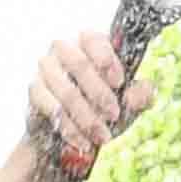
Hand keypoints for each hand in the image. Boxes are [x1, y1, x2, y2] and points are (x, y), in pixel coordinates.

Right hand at [25, 31, 147, 174]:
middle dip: (99, 93)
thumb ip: (140, 95)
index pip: (94, 39)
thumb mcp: (128, 103)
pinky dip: (70, 128)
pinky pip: (52, 108)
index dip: (107, 59)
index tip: (120, 83)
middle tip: (114, 115)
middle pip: (79, 64)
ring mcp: (47, 68)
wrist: (72, 131)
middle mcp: (64, 48)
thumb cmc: (103, 107)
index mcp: (89, 42)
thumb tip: (145, 89)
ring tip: (103, 136)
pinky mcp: (35, 90)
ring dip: (87, 117)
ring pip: (66, 91)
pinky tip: (84, 142)